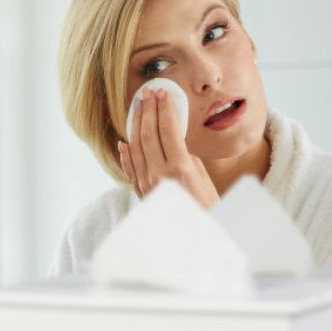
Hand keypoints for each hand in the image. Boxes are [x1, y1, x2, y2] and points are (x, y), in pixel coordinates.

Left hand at [119, 87, 219, 209]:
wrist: (198, 237)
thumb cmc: (208, 207)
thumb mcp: (203, 177)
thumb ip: (187, 155)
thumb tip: (174, 136)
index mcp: (180, 169)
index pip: (168, 130)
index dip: (164, 109)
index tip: (163, 93)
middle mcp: (159, 176)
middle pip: (148, 135)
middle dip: (147, 111)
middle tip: (147, 93)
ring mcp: (147, 185)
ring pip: (135, 148)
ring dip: (135, 125)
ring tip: (137, 108)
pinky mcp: (141, 194)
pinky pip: (130, 169)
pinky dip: (126, 154)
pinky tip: (123, 141)